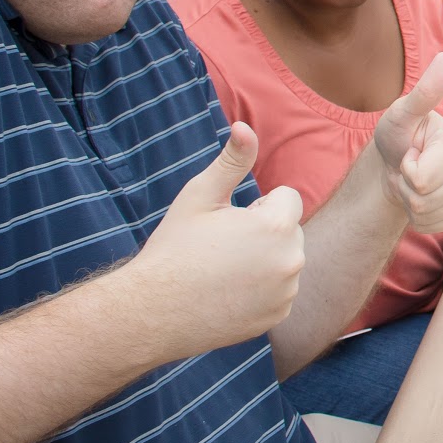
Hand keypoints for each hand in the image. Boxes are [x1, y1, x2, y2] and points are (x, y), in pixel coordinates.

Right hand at [125, 122, 304, 356]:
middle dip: (264, 232)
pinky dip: (263, 289)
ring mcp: (286, 292)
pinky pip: (280, 290)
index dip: (256, 206)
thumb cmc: (175, 248)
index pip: (286, 198)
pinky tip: (228, 293)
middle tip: (222, 248)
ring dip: (265, 260)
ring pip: (285, 260)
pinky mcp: (278, 316)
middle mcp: (291, 259)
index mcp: (277, 226)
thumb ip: (232, 160)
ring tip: (223, 271)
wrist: (152, 312)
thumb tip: (244, 125)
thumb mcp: (200, 196)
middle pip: (289, 229)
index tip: (228, 222)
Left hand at [370, 52, 442, 232]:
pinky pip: (434, 227)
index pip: (422, 180)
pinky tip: (421, 196)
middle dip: (407, 188)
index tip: (409, 152)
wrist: (397, 163)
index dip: (406, 169)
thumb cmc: (398, 135)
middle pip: (426, 201)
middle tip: (409, 168)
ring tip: (414, 180)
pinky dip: (419, 217)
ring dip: (411, 202)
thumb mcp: (402, 114)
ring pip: (429, 216)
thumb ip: (424, 93)